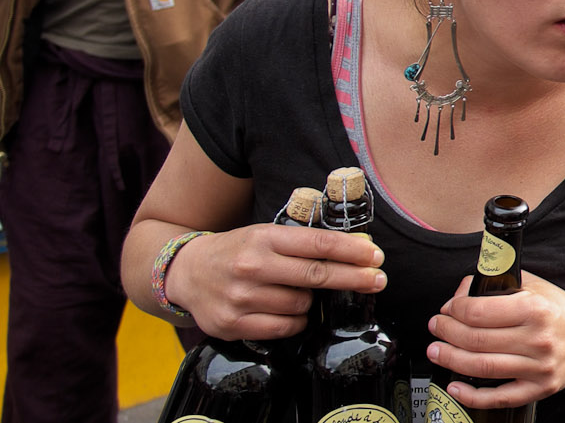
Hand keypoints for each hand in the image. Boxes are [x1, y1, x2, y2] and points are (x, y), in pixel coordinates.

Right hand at [165, 224, 385, 340]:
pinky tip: (286, 312)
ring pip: (302, 305)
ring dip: (309, 302)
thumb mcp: (266, 236)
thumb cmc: (237, 252)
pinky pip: (284, 327)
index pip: (318, 244)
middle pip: (316, 275)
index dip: (352, 251)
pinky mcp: (232, 324)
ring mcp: (240, 297)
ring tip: (295, 292)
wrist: (186, 272)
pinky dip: (294, 321)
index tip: (375, 256)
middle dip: (353, 278)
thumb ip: (304, 244)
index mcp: (263, 238)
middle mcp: (251, 266)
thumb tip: (358, 249)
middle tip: (378, 280)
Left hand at [427, 272, 564, 407]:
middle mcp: (537, 339)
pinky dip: (472, 395)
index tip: (447, 309)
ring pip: (481, 367)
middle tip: (436, 328)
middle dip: (446, 333)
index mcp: (534, 309)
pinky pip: (499, 397)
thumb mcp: (533, 285)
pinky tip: (455, 386)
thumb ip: (498, 283)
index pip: (478, 311)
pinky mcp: (540, 389)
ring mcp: (539, 367)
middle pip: (475, 340)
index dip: (454, 310)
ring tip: (437, 351)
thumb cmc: (558, 310)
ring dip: (450, 360)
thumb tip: (461, 292)